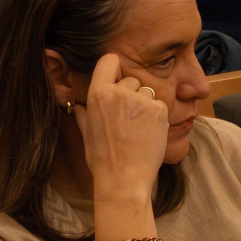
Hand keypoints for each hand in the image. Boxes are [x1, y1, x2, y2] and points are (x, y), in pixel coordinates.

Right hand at [73, 54, 167, 205]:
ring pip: (146, 92)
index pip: (109, 60)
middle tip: (126, 119)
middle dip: (130, 94)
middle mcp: (119, 92)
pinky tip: (148, 134)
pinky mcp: (159, 110)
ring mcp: (141, 100)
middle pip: (130, 80)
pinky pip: (159, 105)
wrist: (124, 180)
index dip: (113, 68)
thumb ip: (85, 113)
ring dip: (144, 105)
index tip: (116, 78)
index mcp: (98, 94)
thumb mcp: (86, 133)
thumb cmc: (102, 160)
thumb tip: (80, 104)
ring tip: (138, 129)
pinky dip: (156, 117)